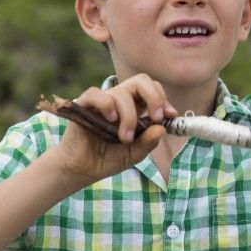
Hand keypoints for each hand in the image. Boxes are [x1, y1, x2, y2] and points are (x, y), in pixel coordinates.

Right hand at [56, 74, 177, 184]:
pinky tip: (111, 119)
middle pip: (141, 81)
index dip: (163, 99)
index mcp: (134, 108)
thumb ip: (147, 142)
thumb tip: (162, 128)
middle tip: (156, 117)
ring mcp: (102, 101)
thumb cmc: (107, 159)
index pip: (152, 89)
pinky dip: (106, 104)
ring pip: (122, 92)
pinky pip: (96, 94)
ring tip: (125, 138)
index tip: (170, 116)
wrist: (81, 170)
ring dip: (129, 116)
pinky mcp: (84, 105)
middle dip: (154, 97)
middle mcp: (119, 100)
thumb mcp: (133, 155)